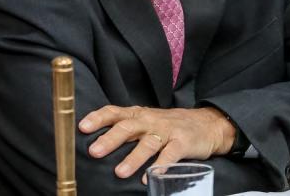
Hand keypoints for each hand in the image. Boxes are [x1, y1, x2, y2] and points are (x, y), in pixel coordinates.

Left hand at [78, 105, 235, 182]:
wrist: (206, 124)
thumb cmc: (168, 125)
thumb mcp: (146, 121)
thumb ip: (125, 129)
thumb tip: (96, 141)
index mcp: (138, 115)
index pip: (114, 112)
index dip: (98, 118)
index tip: (82, 127)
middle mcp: (150, 120)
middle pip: (127, 127)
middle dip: (109, 139)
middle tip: (94, 151)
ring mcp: (167, 131)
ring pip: (147, 144)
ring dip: (133, 158)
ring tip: (119, 172)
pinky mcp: (183, 143)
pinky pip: (170, 155)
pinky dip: (160, 167)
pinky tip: (150, 178)